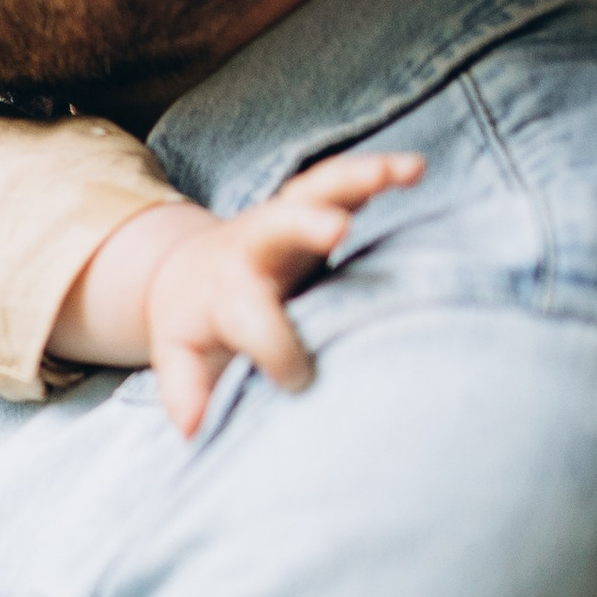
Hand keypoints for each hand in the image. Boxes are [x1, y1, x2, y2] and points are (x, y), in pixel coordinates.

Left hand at [53, 153, 423, 435]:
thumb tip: (194, 428)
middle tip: (338, 230)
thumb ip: (187, 391)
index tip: (298, 380)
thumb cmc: (195, 327)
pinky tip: (416, 168)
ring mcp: (282, 220)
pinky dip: (379, 172)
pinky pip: (343, 183)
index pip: (251, 318)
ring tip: (406, 171)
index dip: (275, 348)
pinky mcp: (309, 206)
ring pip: (317, 190)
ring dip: (358, 178)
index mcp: (224, 293)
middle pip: (277, 228)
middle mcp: (252, 249)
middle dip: (306, 225)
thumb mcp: (181, 359)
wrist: (186, 272)